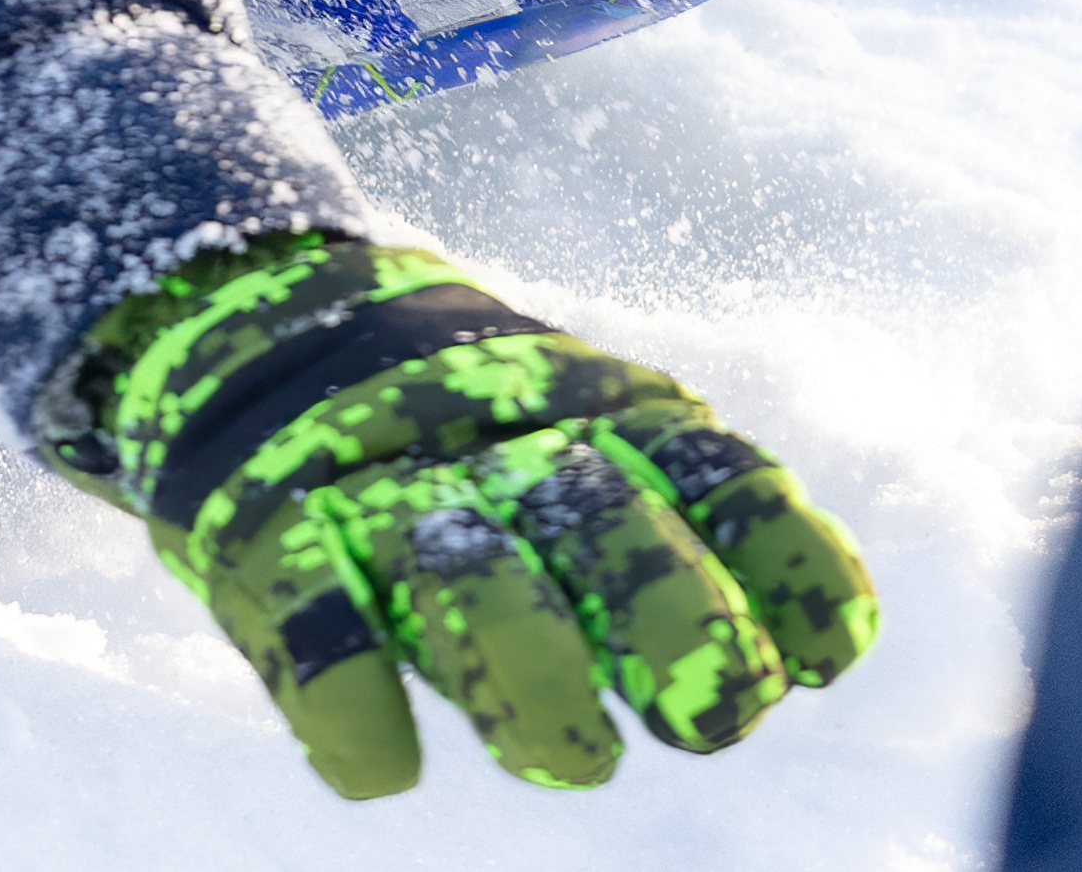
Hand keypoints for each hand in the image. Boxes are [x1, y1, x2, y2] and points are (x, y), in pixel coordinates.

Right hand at [39, 234, 877, 796]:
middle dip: (674, 619)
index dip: (783, 569)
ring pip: (467, 572)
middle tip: (708, 717)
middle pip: (602, 523)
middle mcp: (499, 442)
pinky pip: (311, 624)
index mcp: (596, 413)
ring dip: (527, 670)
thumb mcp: (584, 423)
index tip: (822, 662)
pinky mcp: (266, 540)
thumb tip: (831, 648)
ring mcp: (379, 487)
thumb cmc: (462, 424)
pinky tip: (382, 761)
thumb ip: (693, 513)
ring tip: (573, 756)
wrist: (250, 321)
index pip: (718, 481)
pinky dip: (349, 706)